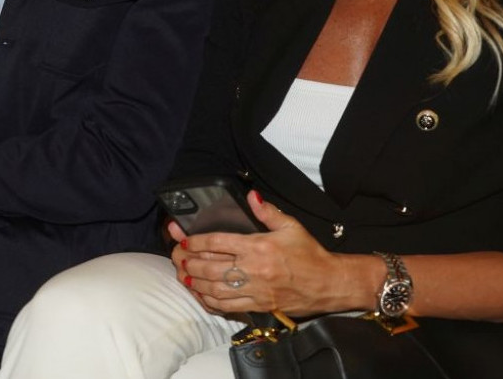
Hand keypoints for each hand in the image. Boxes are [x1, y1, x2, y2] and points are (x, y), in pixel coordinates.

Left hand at [169, 191, 347, 316]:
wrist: (327, 283)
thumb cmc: (309, 254)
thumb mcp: (290, 226)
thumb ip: (267, 212)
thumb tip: (252, 196)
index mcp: (258, 247)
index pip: (219, 243)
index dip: (197, 241)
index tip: (184, 238)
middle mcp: (252, 270)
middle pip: (210, 267)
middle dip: (188, 261)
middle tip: (176, 255)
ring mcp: (253, 290)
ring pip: (214, 289)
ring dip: (194, 282)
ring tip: (182, 274)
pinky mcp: (257, 306)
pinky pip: (227, 306)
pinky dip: (209, 300)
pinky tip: (201, 294)